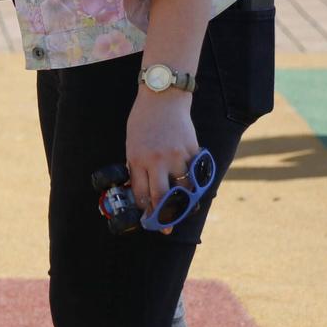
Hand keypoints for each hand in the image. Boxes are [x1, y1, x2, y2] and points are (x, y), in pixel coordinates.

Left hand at [125, 88, 200, 217]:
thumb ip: (137, 166)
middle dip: (163, 216)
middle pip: (162, 197)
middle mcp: (157, 160)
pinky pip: (195, 174)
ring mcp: (177, 156)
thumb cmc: (143, 121)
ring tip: (183, 212)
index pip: (141, 193)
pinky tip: (194, 192)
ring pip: (183, 188)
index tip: (148, 218)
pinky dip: (194, 184)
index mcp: (137, 159)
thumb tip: (141, 190)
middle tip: (165, 228)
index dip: (145, 210)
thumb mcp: (132, 144)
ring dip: (183, 202)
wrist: (163, 99)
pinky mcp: (192, 151)